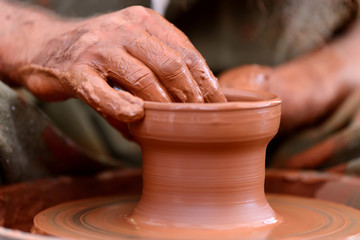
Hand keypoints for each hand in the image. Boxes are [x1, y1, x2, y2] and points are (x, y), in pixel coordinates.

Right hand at [2, 5, 225, 125]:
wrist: (46, 47)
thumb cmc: (98, 55)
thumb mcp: (133, 52)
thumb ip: (159, 73)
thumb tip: (189, 109)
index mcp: (145, 23)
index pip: (188, 53)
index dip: (207, 83)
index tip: (218, 106)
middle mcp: (125, 29)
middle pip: (173, 65)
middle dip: (193, 98)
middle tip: (203, 121)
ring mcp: (100, 48)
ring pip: (144, 79)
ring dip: (163, 107)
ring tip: (173, 127)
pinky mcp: (76, 71)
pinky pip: (104, 93)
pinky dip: (122, 108)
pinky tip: (136, 118)